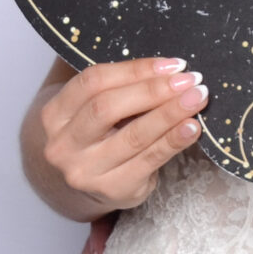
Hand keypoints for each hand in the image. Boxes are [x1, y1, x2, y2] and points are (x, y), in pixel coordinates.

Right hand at [24, 57, 207, 218]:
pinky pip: (149, 160)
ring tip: (197, 98)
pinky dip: (174, 141)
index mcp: (54, 114)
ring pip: (133, 136)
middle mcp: (63, 145)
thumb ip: (116, 86)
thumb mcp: (90, 108)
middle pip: (108, 108)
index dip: (134, 69)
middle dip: (154, 90)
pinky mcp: (112, 189)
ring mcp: (86, 171)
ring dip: (170, 113)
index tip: (171, 64)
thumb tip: (168, 68)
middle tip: (189, 80)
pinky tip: (191, 128)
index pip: (92, 82)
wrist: (83, 183)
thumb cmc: (96, 134)